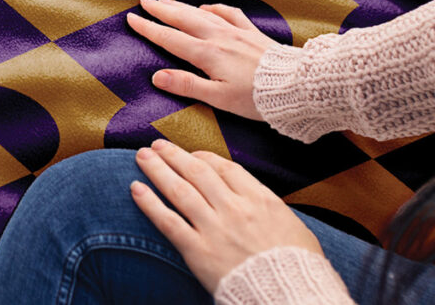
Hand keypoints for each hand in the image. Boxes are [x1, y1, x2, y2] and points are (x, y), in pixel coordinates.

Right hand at [126, 0, 281, 120]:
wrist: (294, 85)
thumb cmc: (256, 98)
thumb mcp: (218, 98)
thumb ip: (187, 85)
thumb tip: (157, 76)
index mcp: (207, 55)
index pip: (170, 39)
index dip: (149, 28)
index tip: (132, 18)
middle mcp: (219, 38)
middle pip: (183, 20)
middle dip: (161, 10)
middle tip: (144, 0)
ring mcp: (236, 32)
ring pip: (203, 14)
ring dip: (182, 7)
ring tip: (167, 1)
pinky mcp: (252, 33)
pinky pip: (230, 14)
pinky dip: (215, 8)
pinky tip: (207, 8)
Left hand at [128, 139, 322, 291]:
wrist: (288, 293)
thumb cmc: (298, 266)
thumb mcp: (295, 227)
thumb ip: (271, 209)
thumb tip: (261, 202)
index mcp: (259, 199)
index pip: (224, 168)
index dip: (203, 157)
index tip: (191, 154)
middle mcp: (234, 208)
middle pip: (197, 172)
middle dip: (174, 156)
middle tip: (157, 144)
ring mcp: (214, 228)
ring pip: (179, 190)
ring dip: (158, 170)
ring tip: (142, 157)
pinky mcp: (198, 251)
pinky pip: (168, 222)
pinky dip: (150, 203)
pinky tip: (136, 189)